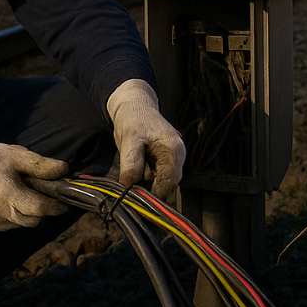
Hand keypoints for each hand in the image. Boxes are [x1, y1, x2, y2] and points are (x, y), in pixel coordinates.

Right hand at [0, 133, 69, 230]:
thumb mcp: (16, 154)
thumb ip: (41, 165)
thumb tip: (64, 171)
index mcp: (6, 192)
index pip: (38, 208)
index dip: (54, 207)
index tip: (63, 203)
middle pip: (32, 220)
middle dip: (42, 210)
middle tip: (44, 196)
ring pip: (20, 223)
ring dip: (26, 212)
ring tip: (20, 193)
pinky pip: (7, 223)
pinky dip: (13, 214)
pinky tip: (5, 199)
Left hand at [107, 79, 186, 197]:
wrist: (135, 107)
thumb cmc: (135, 120)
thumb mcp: (129, 141)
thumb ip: (131, 165)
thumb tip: (129, 187)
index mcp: (174, 151)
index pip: (169, 182)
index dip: (154, 194)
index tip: (136, 199)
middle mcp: (178, 156)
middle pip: (167, 184)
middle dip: (149, 189)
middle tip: (129, 188)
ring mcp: (172, 159)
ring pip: (161, 181)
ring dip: (146, 183)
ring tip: (131, 171)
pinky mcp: (164, 162)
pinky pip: (156, 176)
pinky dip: (144, 177)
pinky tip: (134, 168)